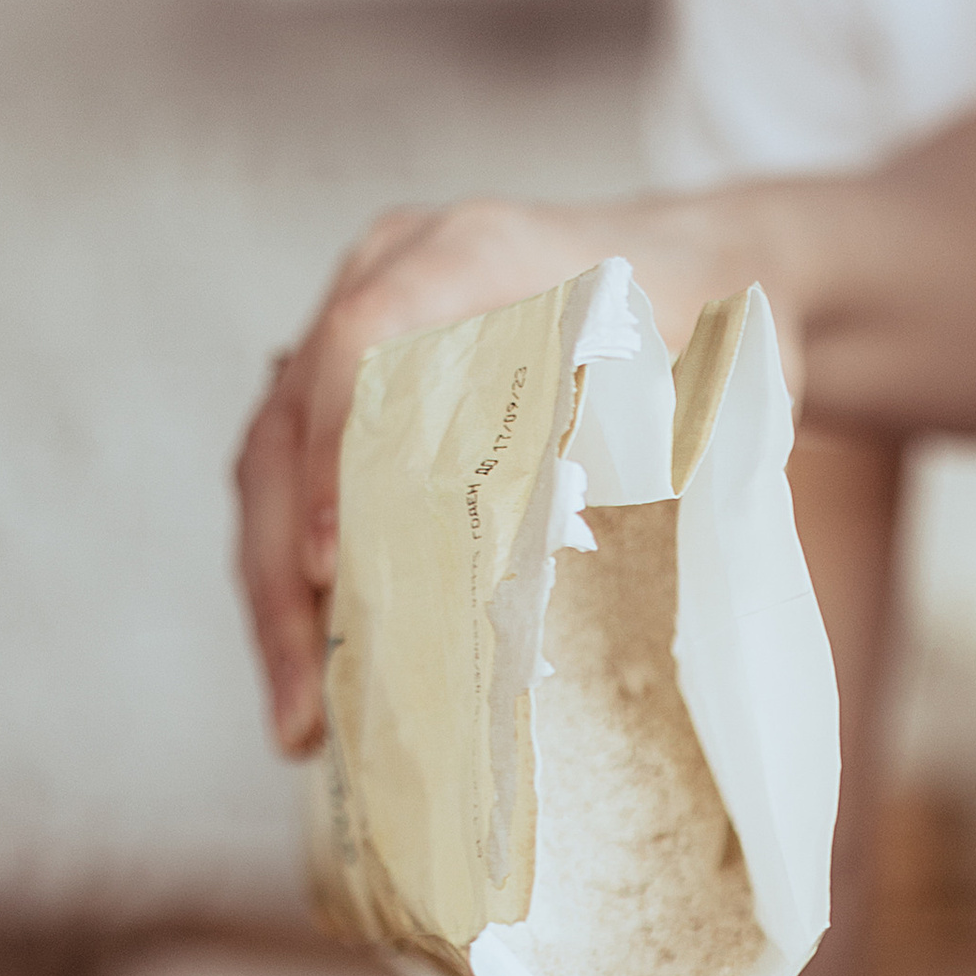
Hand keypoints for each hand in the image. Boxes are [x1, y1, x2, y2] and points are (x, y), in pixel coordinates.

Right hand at [236, 193, 750, 758]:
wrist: (701, 270)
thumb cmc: (703, 320)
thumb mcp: (699, 360)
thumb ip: (655, 428)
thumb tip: (597, 557)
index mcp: (471, 254)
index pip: (363, 341)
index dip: (333, 453)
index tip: (331, 568)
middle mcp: (391, 276)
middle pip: (286, 428)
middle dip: (281, 579)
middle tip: (304, 705)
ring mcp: (360, 326)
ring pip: (272, 469)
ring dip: (277, 602)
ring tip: (300, 721)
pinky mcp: (358, 387)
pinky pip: (296, 484)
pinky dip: (301, 584)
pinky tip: (320, 677)